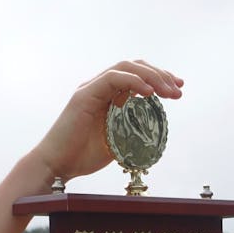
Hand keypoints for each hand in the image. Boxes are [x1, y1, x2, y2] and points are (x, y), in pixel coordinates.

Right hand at [33, 60, 182, 182]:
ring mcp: (91, 88)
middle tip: (178, 89)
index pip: (137, 77)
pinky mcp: (84, 95)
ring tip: (168, 90)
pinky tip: (148, 92)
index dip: (159, 79)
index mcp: (107, 96)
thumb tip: (152, 134)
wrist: (55, 165)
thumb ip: (129, 131)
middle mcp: (99, 87)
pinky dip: (133, 82)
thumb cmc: (81, 157)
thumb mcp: (115, 142)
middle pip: (135, 67)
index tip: (178, 90)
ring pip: (126, 68)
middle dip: (160, 74)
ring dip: (151, 76)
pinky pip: (112, 79)